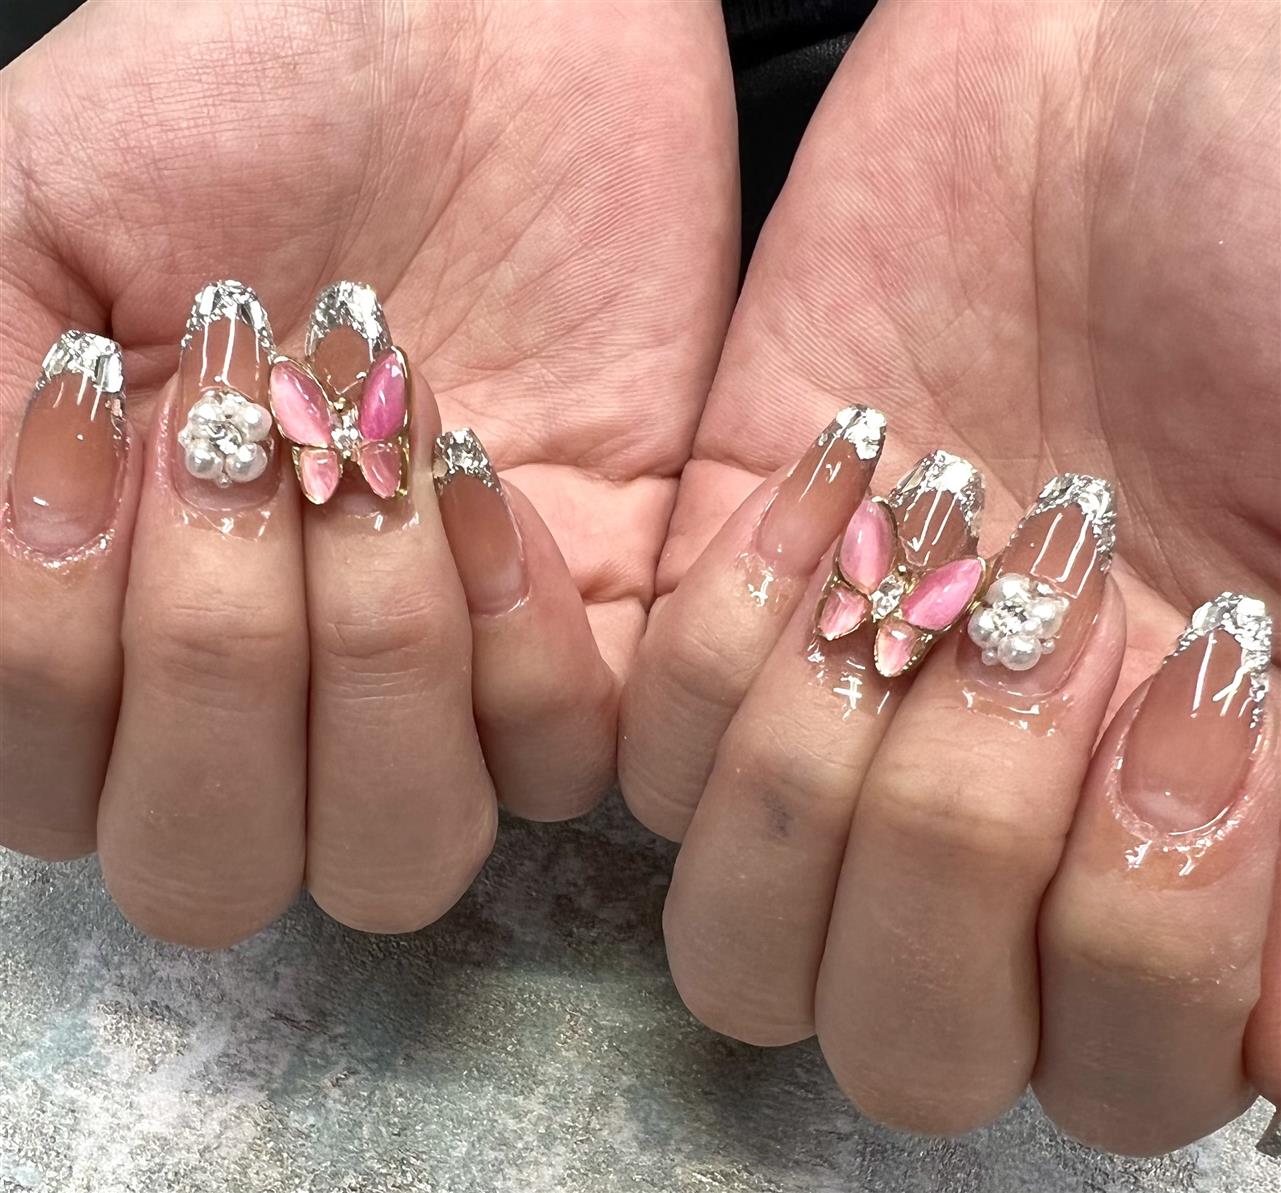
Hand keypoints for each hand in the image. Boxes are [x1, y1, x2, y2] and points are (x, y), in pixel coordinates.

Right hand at [0, 0, 736, 943]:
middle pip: (221, 870)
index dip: (57, 652)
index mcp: (113, 621)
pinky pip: (566, 761)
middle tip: (248, 444)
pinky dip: (517, 641)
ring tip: (378, 455)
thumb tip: (4, 594)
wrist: (482, 27)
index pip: (55, 794)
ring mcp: (436, 680)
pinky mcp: (591, 633)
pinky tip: (487, 469)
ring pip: (401, 857)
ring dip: (374, 667)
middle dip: (221, 672)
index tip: (98, 409)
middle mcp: (272, 690)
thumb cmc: (243, 91)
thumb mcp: (33, 225)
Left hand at [621, 0, 1279, 1154]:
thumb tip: (1278, 1019)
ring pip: (741, 941)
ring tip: (921, 569)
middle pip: (899, 1041)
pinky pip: (641, 745)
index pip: (1117, 1067)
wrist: (1133, 63)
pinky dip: (728, 631)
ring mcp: (849, 723)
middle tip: (1037, 633)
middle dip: (951, 865)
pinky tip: (839, 469)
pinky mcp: (729, 612)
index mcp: (1192, 838)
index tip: (1208, 688)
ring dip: (815, 783)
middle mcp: (1009, 816)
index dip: (1148, 944)